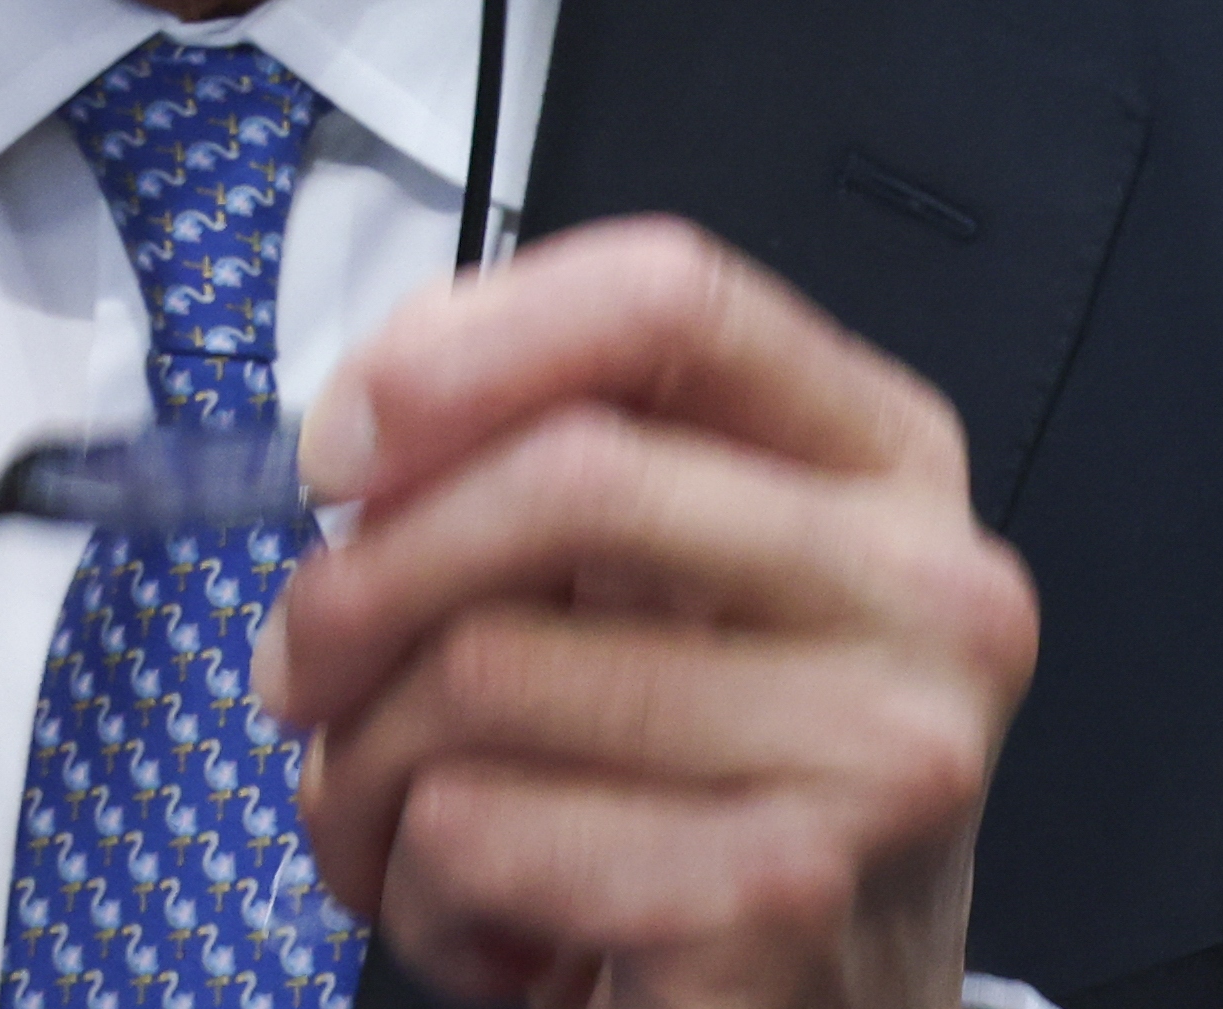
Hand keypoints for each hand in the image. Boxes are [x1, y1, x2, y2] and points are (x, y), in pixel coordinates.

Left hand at [257, 218, 1035, 1008]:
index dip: (469, 346)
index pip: (672, 298)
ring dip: (367, 770)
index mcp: (883, 461)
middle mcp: (925, 588)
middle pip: (569, 473)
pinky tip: (491, 925)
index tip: (344, 445)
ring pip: (488, 670)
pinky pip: (484, 830)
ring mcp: (881, 748)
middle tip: (298, 668)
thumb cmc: (709, 798)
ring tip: (405, 828)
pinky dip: (420, 890)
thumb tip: (364, 442)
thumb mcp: (658, 589)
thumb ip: (547, 463)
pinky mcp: (787, 897)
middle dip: (368, 577)